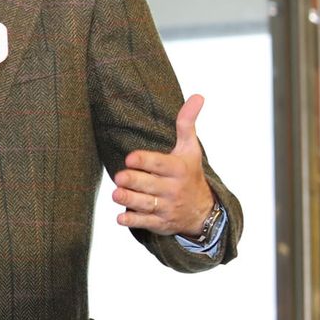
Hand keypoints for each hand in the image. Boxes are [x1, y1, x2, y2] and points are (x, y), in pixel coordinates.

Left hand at [112, 94, 215, 237]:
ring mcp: (165, 207)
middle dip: (133, 181)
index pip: (159, 164)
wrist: (203, 211)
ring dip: (128, 199)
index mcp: (178, 169)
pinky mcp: (159, 223)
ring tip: (116, 193)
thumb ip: (187, 124)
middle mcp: (172, 189)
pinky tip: (120, 217)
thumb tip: (198, 96)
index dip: (144, 161)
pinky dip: (131, 220)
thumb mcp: (190, 149)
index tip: (130, 158)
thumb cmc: (188, 173)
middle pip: (149, 185)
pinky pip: (143, 223)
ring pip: (144, 204)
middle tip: (120, 177)